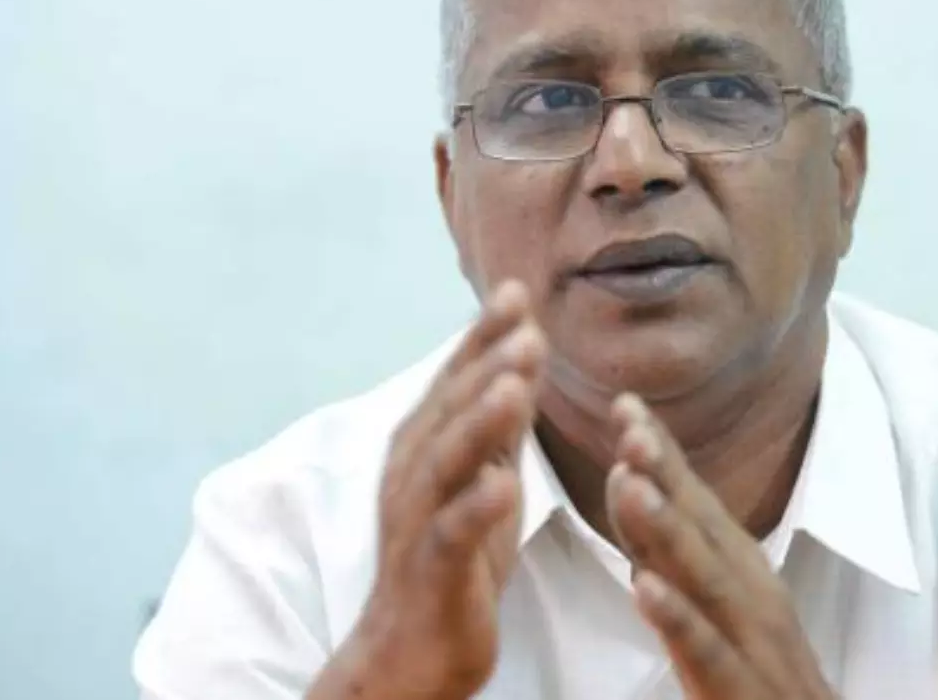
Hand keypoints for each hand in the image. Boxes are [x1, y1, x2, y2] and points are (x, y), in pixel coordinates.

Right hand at [310, 281, 545, 699]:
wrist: (411, 646)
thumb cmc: (452, 553)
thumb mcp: (484, 472)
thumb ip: (502, 417)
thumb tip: (524, 347)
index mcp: (426, 443)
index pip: (457, 378)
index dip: (483, 335)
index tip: (517, 291)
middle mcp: (413, 470)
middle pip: (451, 408)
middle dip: (487, 366)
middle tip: (527, 328)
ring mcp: (418, 518)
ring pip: (447, 462)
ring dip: (479, 421)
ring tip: (515, 386)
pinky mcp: (431, 568)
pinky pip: (452, 533)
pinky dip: (476, 506)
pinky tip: (506, 485)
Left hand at [605, 394, 835, 699]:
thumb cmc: (757, 671)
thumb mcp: (716, 602)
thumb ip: (676, 554)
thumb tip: (634, 495)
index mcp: (738, 569)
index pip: (695, 500)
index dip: (662, 452)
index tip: (625, 402)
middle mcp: (749, 592)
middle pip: (702, 524)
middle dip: (665, 471)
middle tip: (629, 421)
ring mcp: (750, 637)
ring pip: (706, 577)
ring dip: (669, 529)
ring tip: (631, 485)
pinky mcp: (742, 687)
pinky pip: (708, 649)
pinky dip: (678, 617)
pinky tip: (645, 588)